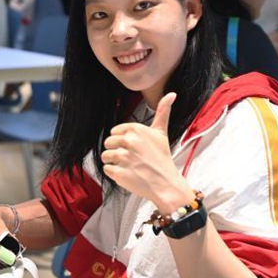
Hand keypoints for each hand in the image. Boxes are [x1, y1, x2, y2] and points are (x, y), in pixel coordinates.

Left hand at [100, 93, 191, 211]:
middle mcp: (129, 141)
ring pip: (105, 156)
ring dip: (114, 163)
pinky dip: (115, 174)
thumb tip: (171, 94)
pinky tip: (128, 174)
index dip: (122, 141)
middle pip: (107, 143)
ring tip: (129, 167)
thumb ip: (163, 112)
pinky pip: (107, 169)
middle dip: (116, 151)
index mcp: (136, 129)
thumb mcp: (162, 132)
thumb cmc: (162, 158)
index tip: (134, 148)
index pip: (114, 132)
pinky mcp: (119, 173)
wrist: (166, 184)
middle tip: (131, 159)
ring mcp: (124, 158)